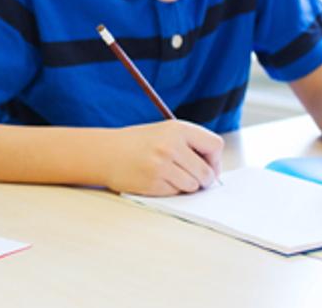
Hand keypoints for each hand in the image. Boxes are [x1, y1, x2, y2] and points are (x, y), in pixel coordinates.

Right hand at [103, 120, 223, 195]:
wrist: (106, 152)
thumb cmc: (138, 143)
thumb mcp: (165, 132)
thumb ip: (189, 145)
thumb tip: (214, 170)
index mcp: (177, 128)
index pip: (215, 145)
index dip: (215, 160)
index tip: (209, 166)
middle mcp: (171, 145)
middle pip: (206, 172)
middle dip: (203, 180)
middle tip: (194, 179)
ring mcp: (162, 165)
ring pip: (193, 186)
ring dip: (186, 186)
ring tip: (170, 176)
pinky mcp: (153, 182)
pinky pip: (175, 193)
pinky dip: (170, 190)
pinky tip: (157, 180)